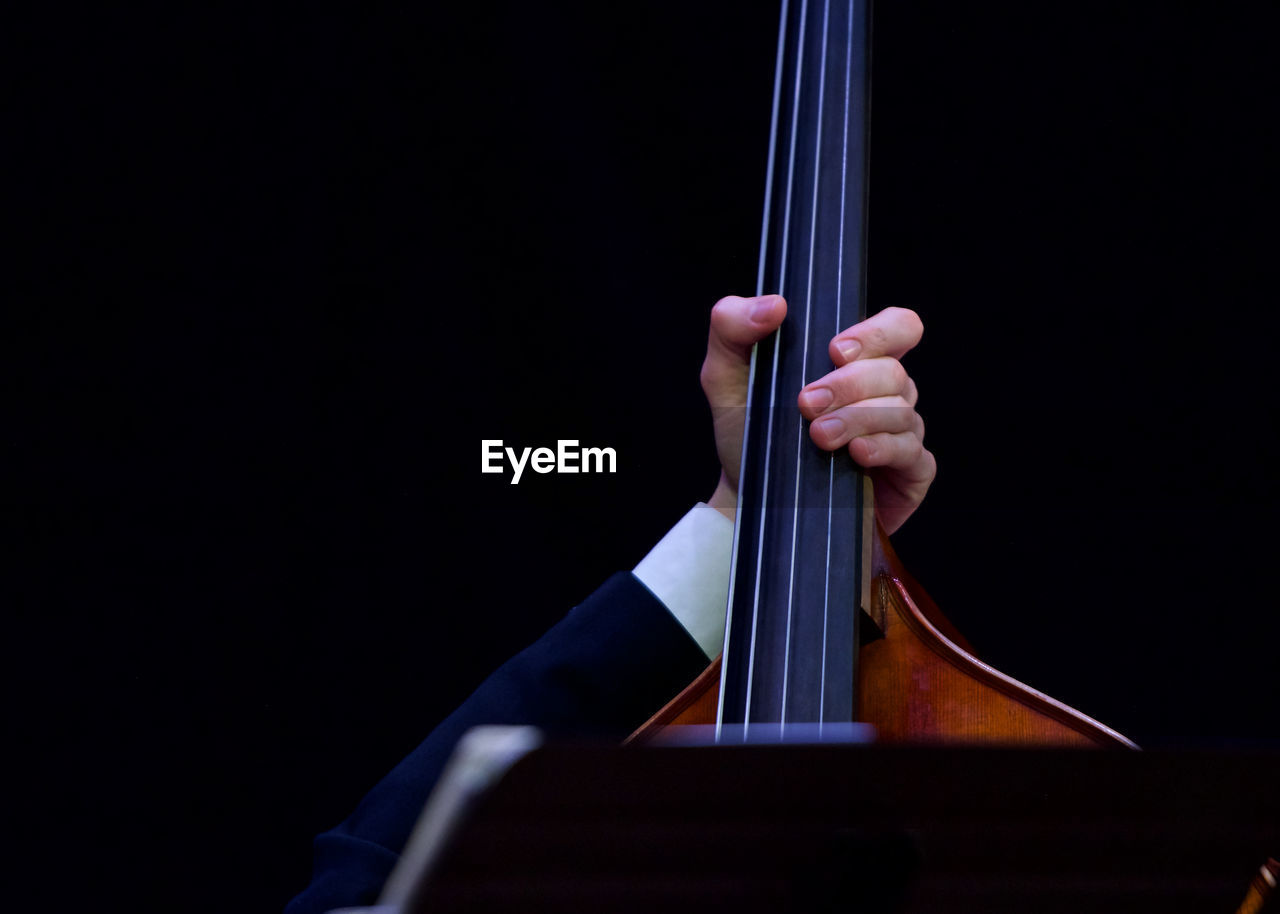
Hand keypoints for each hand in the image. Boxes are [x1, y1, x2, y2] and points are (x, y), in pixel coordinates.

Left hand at [700, 294, 934, 533]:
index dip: (879, 332)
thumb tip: (773, 305)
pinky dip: (884, 449)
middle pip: (894, 372)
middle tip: (805, 403)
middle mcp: (885, 394)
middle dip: (848, 385)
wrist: (747, 498)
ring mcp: (900, 434)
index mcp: (857, 362)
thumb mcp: (727, 376)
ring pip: (902, 412)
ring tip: (817, 436)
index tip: (835, 350)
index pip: (899, 327)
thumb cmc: (748, 433)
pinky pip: (914, 454)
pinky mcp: (907, 476)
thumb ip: (732, 326)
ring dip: (857, 419)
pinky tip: (856, 455)